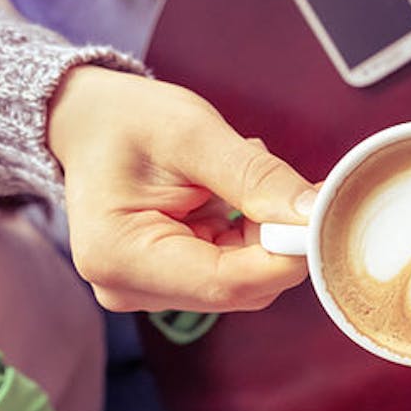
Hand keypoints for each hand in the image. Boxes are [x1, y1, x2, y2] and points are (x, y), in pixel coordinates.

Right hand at [46, 66, 314, 312]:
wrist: (86, 122)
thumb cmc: (126, 120)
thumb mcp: (193, 133)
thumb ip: (255, 177)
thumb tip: (312, 214)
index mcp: (121, 256)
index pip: (228, 282)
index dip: (287, 254)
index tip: (324, 215)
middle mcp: (129, 288)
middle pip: (240, 286)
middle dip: (277, 238)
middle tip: (295, 185)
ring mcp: (147, 291)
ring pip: (243, 280)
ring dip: (262, 232)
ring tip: (240, 176)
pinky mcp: (167, 283)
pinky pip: (232, 269)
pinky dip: (247, 233)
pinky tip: (229, 194)